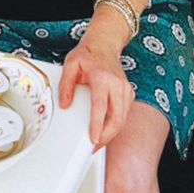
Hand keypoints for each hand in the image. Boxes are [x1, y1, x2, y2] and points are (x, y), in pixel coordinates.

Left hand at [58, 30, 133, 149]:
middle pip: (117, 117)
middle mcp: (117, 85)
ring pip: (122, 119)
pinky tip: (106, 131)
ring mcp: (125, 89)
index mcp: (102, 78)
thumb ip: (66, 85)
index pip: (101, 106)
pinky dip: (116, 125)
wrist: (104, 45)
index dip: (98, 125)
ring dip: (112, 133)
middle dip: (107, 136)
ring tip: (98, 142)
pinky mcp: (129, 94)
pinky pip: (124, 114)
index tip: (94, 139)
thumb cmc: (88, 55)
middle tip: (93, 147)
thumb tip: (64, 104)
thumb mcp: (70, 65)